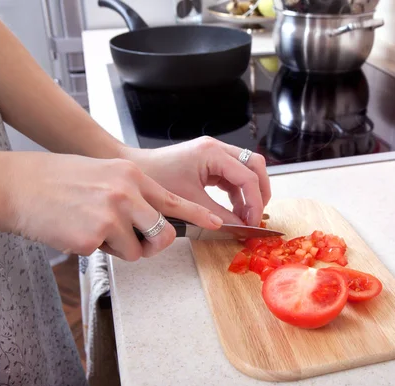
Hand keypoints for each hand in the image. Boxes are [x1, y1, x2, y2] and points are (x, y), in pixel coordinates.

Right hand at [0, 152, 222, 260]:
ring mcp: (112, 213)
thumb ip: (131, 193)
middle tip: (129, 239)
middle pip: (163, 233)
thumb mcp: (102, 174)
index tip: (216, 224)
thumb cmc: (56, 180)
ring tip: (92, 229)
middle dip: (152, 244)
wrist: (15, 185)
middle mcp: (127, 192)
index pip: (173, 200)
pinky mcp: (94, 234)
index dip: (197, 215)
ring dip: (120, 248)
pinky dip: (96, 250)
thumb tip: (152, 218)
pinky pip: (110, 255)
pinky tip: (76, 232)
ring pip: (138, 250)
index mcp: (130, 175)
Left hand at [122, 137, 271, 226]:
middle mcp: (216, 148)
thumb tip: (239, 228)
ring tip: (246, 217)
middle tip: (256, 216)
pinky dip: (238, 193)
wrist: (133, 170)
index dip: (255, 202)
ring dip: (250, 193)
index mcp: (212, 153)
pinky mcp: (209, 162)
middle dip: (260, 192)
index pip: (248, 176)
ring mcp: (213, 153)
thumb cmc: (154, 179)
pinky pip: (233, 175)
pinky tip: (234, 210)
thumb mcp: (188, 201)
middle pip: (255, 165)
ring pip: (247, 169)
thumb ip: (217, 215)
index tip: (253, 223)